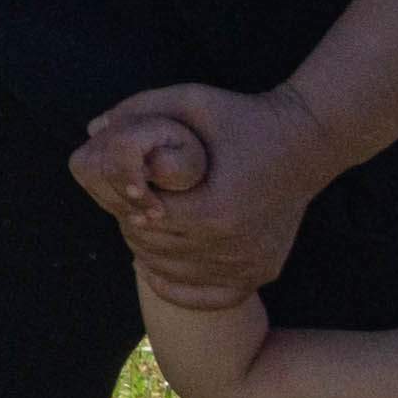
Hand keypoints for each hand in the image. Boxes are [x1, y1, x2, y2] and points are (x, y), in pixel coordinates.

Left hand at [89, 80, 336, 299]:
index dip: (126, 198)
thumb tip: (91, 134)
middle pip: (152, 248)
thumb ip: (135, 112)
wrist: (307, 142)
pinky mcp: (262, 273)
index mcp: (215, 211)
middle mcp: (234, 248)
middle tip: (140, 196)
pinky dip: (177, 283)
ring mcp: (251, 266)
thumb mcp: (187, 101)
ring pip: (171, 272)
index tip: (134, 181)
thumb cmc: (241, 118)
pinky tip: (161, 261)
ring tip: (154, 218)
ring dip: (151, 248)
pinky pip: (206, 296)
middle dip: (134, 220)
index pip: (140, 219)